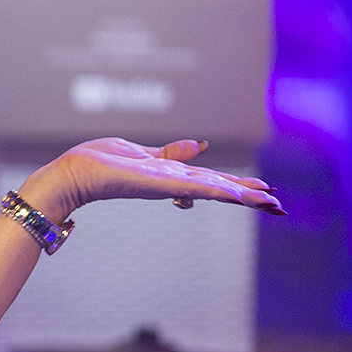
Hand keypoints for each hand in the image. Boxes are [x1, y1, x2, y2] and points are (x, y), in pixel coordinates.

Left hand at [21, 138, 283, 220]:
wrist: (71, 176)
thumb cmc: (97, 164)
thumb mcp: (141, 153)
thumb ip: (171, 152)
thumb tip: (199, 145)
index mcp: (171, 174)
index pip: (212, 180)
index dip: (240, 186)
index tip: (267, 193)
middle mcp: (171, 182)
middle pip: (218, 188)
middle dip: (249, 197)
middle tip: (281, 207)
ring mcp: (165, 184)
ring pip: (211, 189)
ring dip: (241, 196)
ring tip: (270, 203)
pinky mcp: (155, 183)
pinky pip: (190, 186)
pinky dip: (214, 190)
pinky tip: (236, 194)